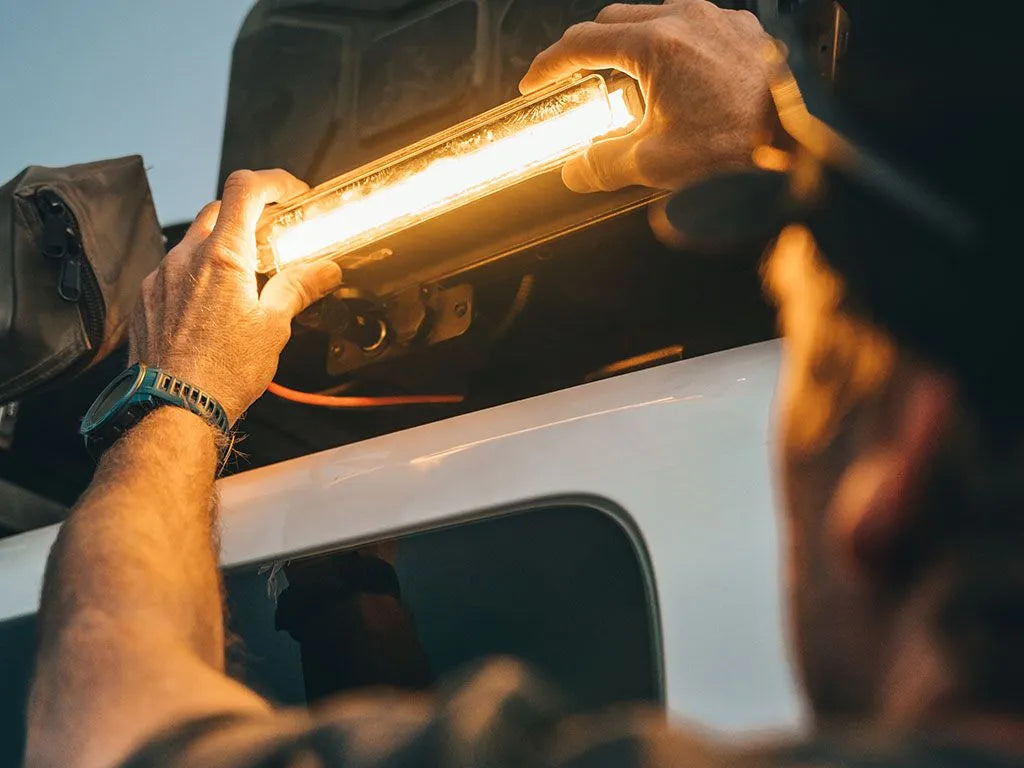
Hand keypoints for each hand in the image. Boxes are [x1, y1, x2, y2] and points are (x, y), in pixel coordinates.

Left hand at [129, 169, 342, 423]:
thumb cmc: (223, 372)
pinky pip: (173, 270)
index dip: (273, 182)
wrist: (172, 409)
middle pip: (219, 210)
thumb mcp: (274, 327)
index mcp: (223, 257)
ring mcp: (160, 276)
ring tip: (244, 279)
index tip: (291, 194)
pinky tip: (211, 305)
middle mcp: (185, 257)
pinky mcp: (145, 299)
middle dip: (249, 215)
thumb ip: (298, 288)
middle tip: (275, 238)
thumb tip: (325, 269)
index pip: (245, 188)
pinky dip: (196, 274)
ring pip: (194, 241)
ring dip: (221, 247)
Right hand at [519, 0, 773, 192]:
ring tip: (624, 86)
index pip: (582, 44)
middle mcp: (687, 20)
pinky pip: (693, 28)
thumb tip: (576, 171)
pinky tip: (673, 82)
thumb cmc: (740, 147)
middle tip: (571, 79)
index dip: (549, 65)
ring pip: (655, 18)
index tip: (534, 82)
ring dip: (629, 46)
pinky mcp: (744, 32)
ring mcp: (718, 21)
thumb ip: (602, 164)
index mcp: (656, 43)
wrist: (802, 144)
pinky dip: (669, 48)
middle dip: (585, 50)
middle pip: (614, 21)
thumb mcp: (655, 162)